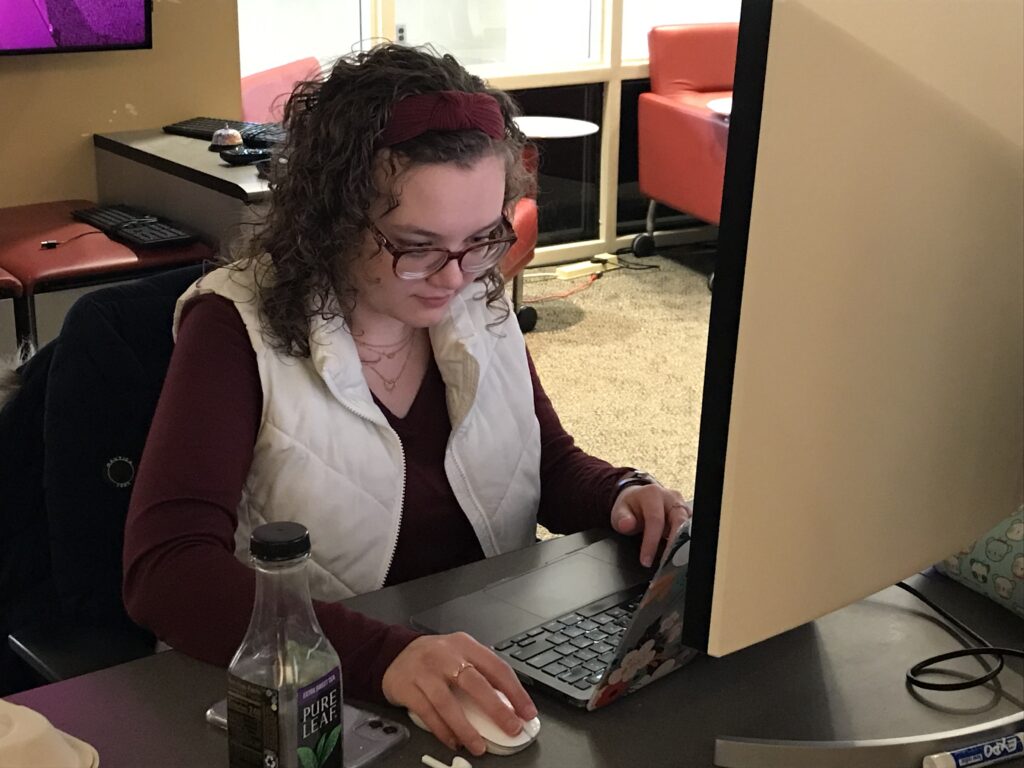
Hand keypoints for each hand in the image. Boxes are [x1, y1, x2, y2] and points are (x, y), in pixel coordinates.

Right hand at [381, 632, 536, 755]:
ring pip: (449, 704)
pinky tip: (453, 741)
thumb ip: (480, 673)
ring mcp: (426, 672)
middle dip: (496, 710)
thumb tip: (508, 704)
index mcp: (465, 645)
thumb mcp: (459, 654)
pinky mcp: (408, 688)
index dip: (515, 691)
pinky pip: (428, 714)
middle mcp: (446, 656)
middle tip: (511, 728)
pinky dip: (442, 731)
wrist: (393, 652)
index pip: (497, 667)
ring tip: (479, 746)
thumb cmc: (434, 657)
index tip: (527, 711)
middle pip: (475, 684)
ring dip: (466, 729)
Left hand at [610, 484, 691, 566]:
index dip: (651, 542)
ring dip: (682, 545)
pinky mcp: (687, 515)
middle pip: (679, 521)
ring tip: (673, 562)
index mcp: (652, 494)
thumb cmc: (630, 507)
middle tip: (666, 563)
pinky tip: (678, 556)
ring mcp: (682, 505)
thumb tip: (626, 524)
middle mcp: (671, 497)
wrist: (639, 498)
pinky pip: (690, 530)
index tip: (645, 560)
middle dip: (673, 544)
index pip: (655, 519)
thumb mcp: (619, 511)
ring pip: (688, 526)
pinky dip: (685, 543)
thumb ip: (622, 518)